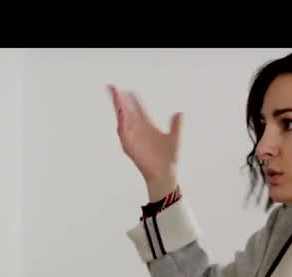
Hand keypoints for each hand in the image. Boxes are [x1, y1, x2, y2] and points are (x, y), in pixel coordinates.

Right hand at [107, 85, 181, 200]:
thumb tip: (179, 112)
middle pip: (126, 110)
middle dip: (119, 99)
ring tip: (114, 95)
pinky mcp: (129, 145)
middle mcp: (138, 130)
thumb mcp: (174, 138)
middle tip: (112, 87)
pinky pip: (123, 132)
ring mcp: (132, 137)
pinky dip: (121, 122)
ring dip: (117, 107)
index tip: (129, 90)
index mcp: (147, 126)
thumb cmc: (168, 158)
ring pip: (122, 118)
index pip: (138, 109)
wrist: (164, 174)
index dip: (133, 99)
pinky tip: (121, 112)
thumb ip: (176, 125)